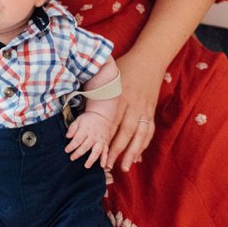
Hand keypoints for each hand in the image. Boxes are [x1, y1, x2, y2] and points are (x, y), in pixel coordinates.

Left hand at [65, 112, 111, 168]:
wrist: (102, 116)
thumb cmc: (88, 119)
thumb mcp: (78, 120)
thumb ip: (72, 128)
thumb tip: (67, 136)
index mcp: (85, 130)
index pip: (77, 140)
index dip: (71, 146)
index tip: (66, 150)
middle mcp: (93, 136)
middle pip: (85, 146)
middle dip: (78, 153)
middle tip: (72, 158)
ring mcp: (100, 140)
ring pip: (96, 151)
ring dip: (91, 159)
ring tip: (86, 166)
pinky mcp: (105, 143)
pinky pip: (106, 152)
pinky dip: (104, 159)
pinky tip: (102, 166)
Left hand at [106, 49, 165, 171]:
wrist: (149, 60)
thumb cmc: (124, 68)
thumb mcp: (108, 76)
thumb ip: (96, 89)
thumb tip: (76, 98)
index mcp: (120, 97)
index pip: (111, 122)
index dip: (104, 138)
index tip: (96, 151)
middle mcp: (133, 106)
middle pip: (125, 132)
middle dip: (116, 150)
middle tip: (107, 165)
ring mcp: (144, 109)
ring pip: (139, 135)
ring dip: (132, 152)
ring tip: (125, 167)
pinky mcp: (151, 111)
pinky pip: (148, 131)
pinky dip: (143, 144)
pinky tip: (138, 156)